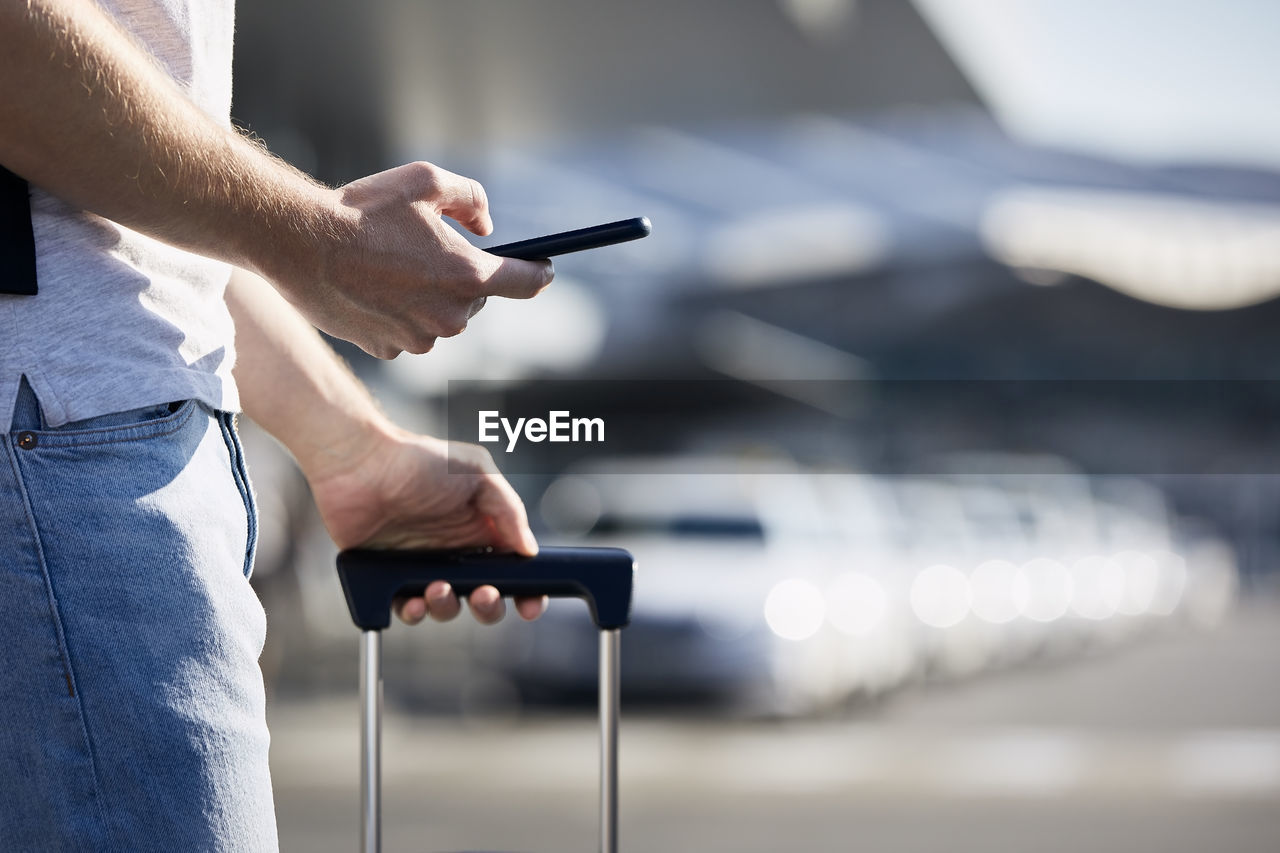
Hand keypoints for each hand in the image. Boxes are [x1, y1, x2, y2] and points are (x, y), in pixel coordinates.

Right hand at [271, 161, 554, 358]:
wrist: (299, 244)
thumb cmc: (363, 210)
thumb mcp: (427, 181)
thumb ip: (471, 199)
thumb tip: (486, 228)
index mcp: (467, 276)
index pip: (526, 283)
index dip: (539, 273)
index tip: (544, 268)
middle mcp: (450, 316)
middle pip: (475, 298)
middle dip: (460, 275)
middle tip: (425, 249)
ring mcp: (419, 338)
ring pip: (439, 317)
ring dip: (427, 295)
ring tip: (389, 266)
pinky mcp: (388, 349)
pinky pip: (407, 331)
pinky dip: (397, 313)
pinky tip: (371, 288)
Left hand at [305, 423, 546, 624]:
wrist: (360, 464)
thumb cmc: (418, 460)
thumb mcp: (477, 474)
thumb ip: (509, 510)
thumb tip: (529, 550)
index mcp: (481, 528)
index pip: (512, 568)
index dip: (526, 590)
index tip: (530, 604)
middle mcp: (455, 550)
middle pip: (484, 596)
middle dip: (489, 606)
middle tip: (483, 595)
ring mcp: (422, 565)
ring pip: (447, 606)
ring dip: (448, 608)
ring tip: (438, 589)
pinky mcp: (389, 575)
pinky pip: (406, 606)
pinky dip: (413, 611)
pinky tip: (412, 600)